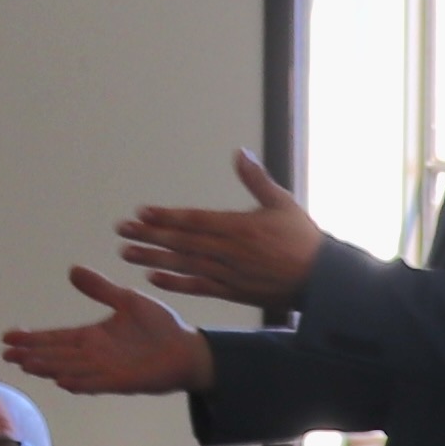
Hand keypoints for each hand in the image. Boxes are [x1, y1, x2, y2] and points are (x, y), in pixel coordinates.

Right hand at [0, 264, 215, 396]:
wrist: (187, 349)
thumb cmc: (160, 326)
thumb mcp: (127, 300)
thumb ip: (100, 288)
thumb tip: (72, 270)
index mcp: (93, 337)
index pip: (56, 337)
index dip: (33, 337)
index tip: (8, 335)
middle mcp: (94, 355)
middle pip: (55, 355)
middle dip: (31, 354)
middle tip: (6, 353)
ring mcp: (105, 370)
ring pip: (68, 369)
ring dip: (47, 367)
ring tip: (25, 364)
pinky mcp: (121, 381)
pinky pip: (95, 383)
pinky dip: (78, 382)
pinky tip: (61, 380)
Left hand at [115, 153, 324, 310]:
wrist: (323, 281)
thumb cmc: (303, 239)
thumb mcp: (282, 203)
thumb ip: (257, 180)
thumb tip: (240, 153)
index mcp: (240, 227)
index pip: (194, 220)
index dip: (166, 216)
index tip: (141, 212)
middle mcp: (229, 251)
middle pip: (182, 241)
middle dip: (150, 234)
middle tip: (122, 229)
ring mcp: (229, 273)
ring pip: (184, 264)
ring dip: (153, 257)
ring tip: (125, 252)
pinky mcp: (232, 292)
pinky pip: (198, 287)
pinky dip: (175, 283)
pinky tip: (152, 277)